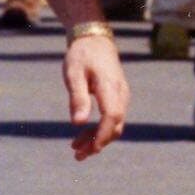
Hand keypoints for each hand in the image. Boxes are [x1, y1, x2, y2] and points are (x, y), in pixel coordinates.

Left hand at [63, 37, 128, 159]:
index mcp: (109, 85)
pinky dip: (100, 130)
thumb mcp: (73, 74)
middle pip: (115, 124)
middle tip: (77, 155)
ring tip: (76, 149)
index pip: (112, 116)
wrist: (95, 40)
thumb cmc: (82, 56)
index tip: (90, 150)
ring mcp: (121, 95)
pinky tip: (84, 135)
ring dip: (98, 139)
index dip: (103, 135)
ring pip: (115, 124)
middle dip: (98, 143)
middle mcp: (120, 92)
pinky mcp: (118, 97)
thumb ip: (77, 98)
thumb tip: (79, 123)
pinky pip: (113, 118)